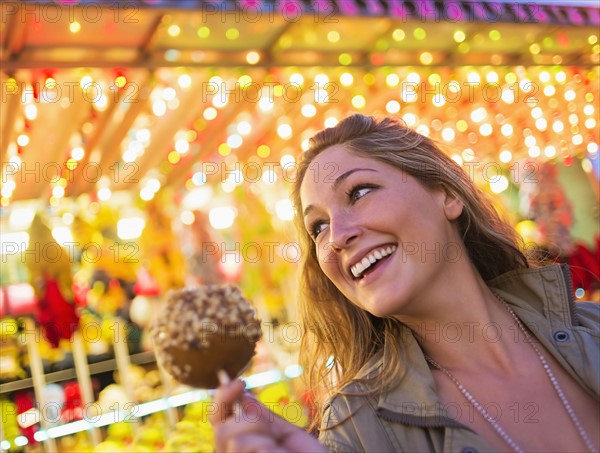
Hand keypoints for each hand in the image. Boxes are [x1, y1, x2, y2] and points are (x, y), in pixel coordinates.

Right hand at [210, 379, 327, 452]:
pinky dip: (266, 447)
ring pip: (231, 436)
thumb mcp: (286, 433)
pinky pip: (242, 444)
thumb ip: (262, 416)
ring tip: (279, 449)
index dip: (223, 398)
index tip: (239, 382)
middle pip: (222, 428)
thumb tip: (242, 394)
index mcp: (242, 446)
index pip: (220, 420)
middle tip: (276, 434)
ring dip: (262, 436)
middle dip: (252, 421)